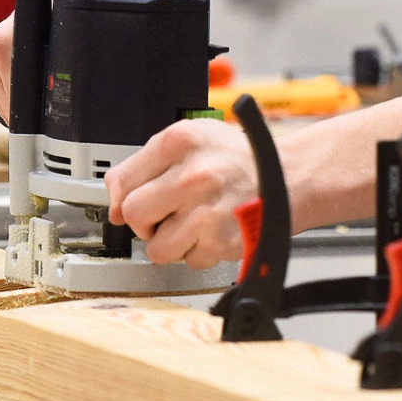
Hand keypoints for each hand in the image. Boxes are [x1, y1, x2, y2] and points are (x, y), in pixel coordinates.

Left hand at [105, 118, 256, 268]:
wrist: (289, 176)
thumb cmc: (237, 159)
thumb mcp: (193, 138)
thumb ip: (146, 163)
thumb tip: (112, 201)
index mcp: (181, 141)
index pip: (122, 182)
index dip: (125, 197)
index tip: (138, 202)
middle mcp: (194, 175)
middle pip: (133, 216)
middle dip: (146, 221)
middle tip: (167, 213)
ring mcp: (208, 211)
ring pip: (156, 248)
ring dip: (171, 242)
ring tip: (192, 224)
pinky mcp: (222, 241)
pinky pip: (189, 261)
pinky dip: (199, 251)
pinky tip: (213, 231)